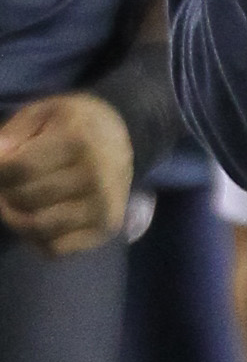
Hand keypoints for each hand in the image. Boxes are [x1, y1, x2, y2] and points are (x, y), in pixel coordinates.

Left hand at [0, 94, 133, 255]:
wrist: (121, 139)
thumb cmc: (74, 124)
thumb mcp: (42, 112)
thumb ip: (14, 132)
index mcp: (79, 139)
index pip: (20, 168)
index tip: (2, 165)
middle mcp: (96, 175)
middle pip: (26, 199)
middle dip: (5, 193)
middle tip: (7, 185)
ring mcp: (103, 205)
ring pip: (38, 228)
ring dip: (15, 219)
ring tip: (15, 204)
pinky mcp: (106, 228)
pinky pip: (56, 249)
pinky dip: (36, 239)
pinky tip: (38, 219)